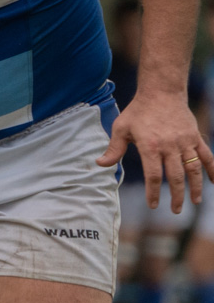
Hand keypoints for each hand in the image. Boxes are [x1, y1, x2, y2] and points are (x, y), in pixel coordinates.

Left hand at [98, 87, 213, 212]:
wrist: (161, 92)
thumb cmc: (138, 111)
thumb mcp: (121, 128)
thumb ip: (113, 149)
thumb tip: (100, 164)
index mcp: (150, 146)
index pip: (153, 175)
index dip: (153, 192)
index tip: (153, 205)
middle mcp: (169, 146)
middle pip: (175, 176)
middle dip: (176, 195)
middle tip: (174, 210)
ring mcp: (185, 142)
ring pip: (193, 168)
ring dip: (196, 186)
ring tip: (195, 202)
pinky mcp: (195, 137)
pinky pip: (206, 155)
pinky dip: (212, 169)